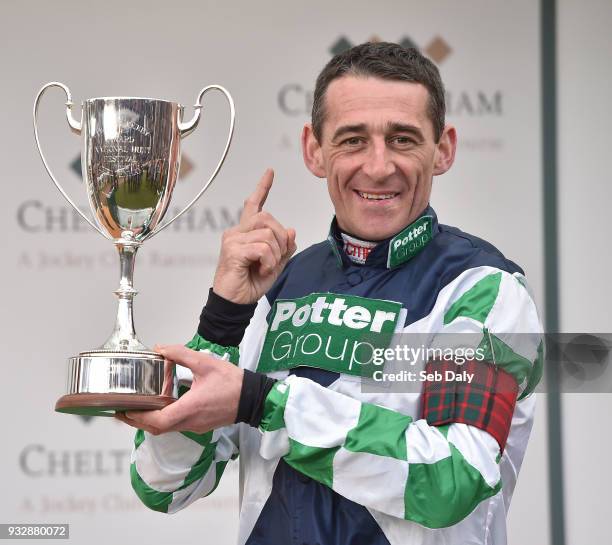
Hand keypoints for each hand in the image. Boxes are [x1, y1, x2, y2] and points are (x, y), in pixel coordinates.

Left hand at [115, 344, 242, 434]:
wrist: (253, 398)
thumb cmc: (232, 382)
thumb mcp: (205, 363)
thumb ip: (181, 354)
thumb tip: (161, 348)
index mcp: (190, 408)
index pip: (158, 420)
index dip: (138, 418)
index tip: (124, 411)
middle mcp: (190, 422)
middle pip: (157, 428)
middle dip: (137, 422)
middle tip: (122, 411)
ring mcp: (195, 426)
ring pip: (166, 429)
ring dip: (149, 422)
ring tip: (136, 409)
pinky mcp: (199, 426)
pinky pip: (175, 426)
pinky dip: (162, 420)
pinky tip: (158, 408)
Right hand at [213, 169, 296, 303]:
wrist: (236, 303)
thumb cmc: (251, 284)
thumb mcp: (275, 265)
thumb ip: (284, 248)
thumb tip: (291, 230)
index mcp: (246, 233)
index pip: (254, 205)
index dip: (263, 188)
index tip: (270, 172)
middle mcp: (237, 232)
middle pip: (268, 218)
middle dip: (281, 238)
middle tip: (276, 258)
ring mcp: (232, 239)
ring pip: (267, 233)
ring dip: (275, 253)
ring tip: (266, 267)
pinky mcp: (232, 250)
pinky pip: (262, 247)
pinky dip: (269, 260)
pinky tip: (262, 269)